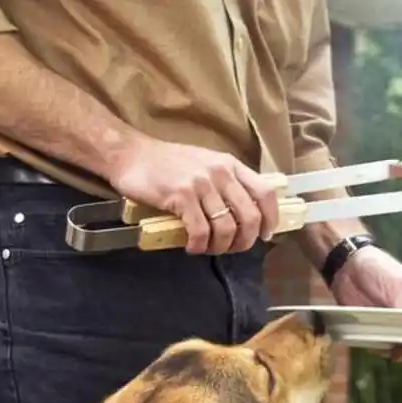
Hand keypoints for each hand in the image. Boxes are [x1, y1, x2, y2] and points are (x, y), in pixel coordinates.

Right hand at [107, 135, 278, 254]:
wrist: (130, 154)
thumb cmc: (167, 163)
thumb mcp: (205, 164)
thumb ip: (226, 184)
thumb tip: (244, 214)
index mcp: (231, 165)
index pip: (266, 193)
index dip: (270, 219)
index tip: (265, 235)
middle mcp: (220, 172)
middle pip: (250, 216)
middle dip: (245, 241)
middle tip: (232, 248)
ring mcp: (201, 183)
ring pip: (226, 228)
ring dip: (220, 246)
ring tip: (208, 248)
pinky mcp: (181, 196)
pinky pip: (200, 231)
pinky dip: (198, 245)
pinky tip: (192, 247)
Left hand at [329, 245, 401, 360]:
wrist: (346, 267)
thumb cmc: (380, 269)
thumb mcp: (398, 284)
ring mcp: (389, 325)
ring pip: (398, 345)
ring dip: (394, 349)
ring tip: (389, 347)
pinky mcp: (372, 329)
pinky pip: (378, 345)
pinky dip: (377, 347)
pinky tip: (374, 343)